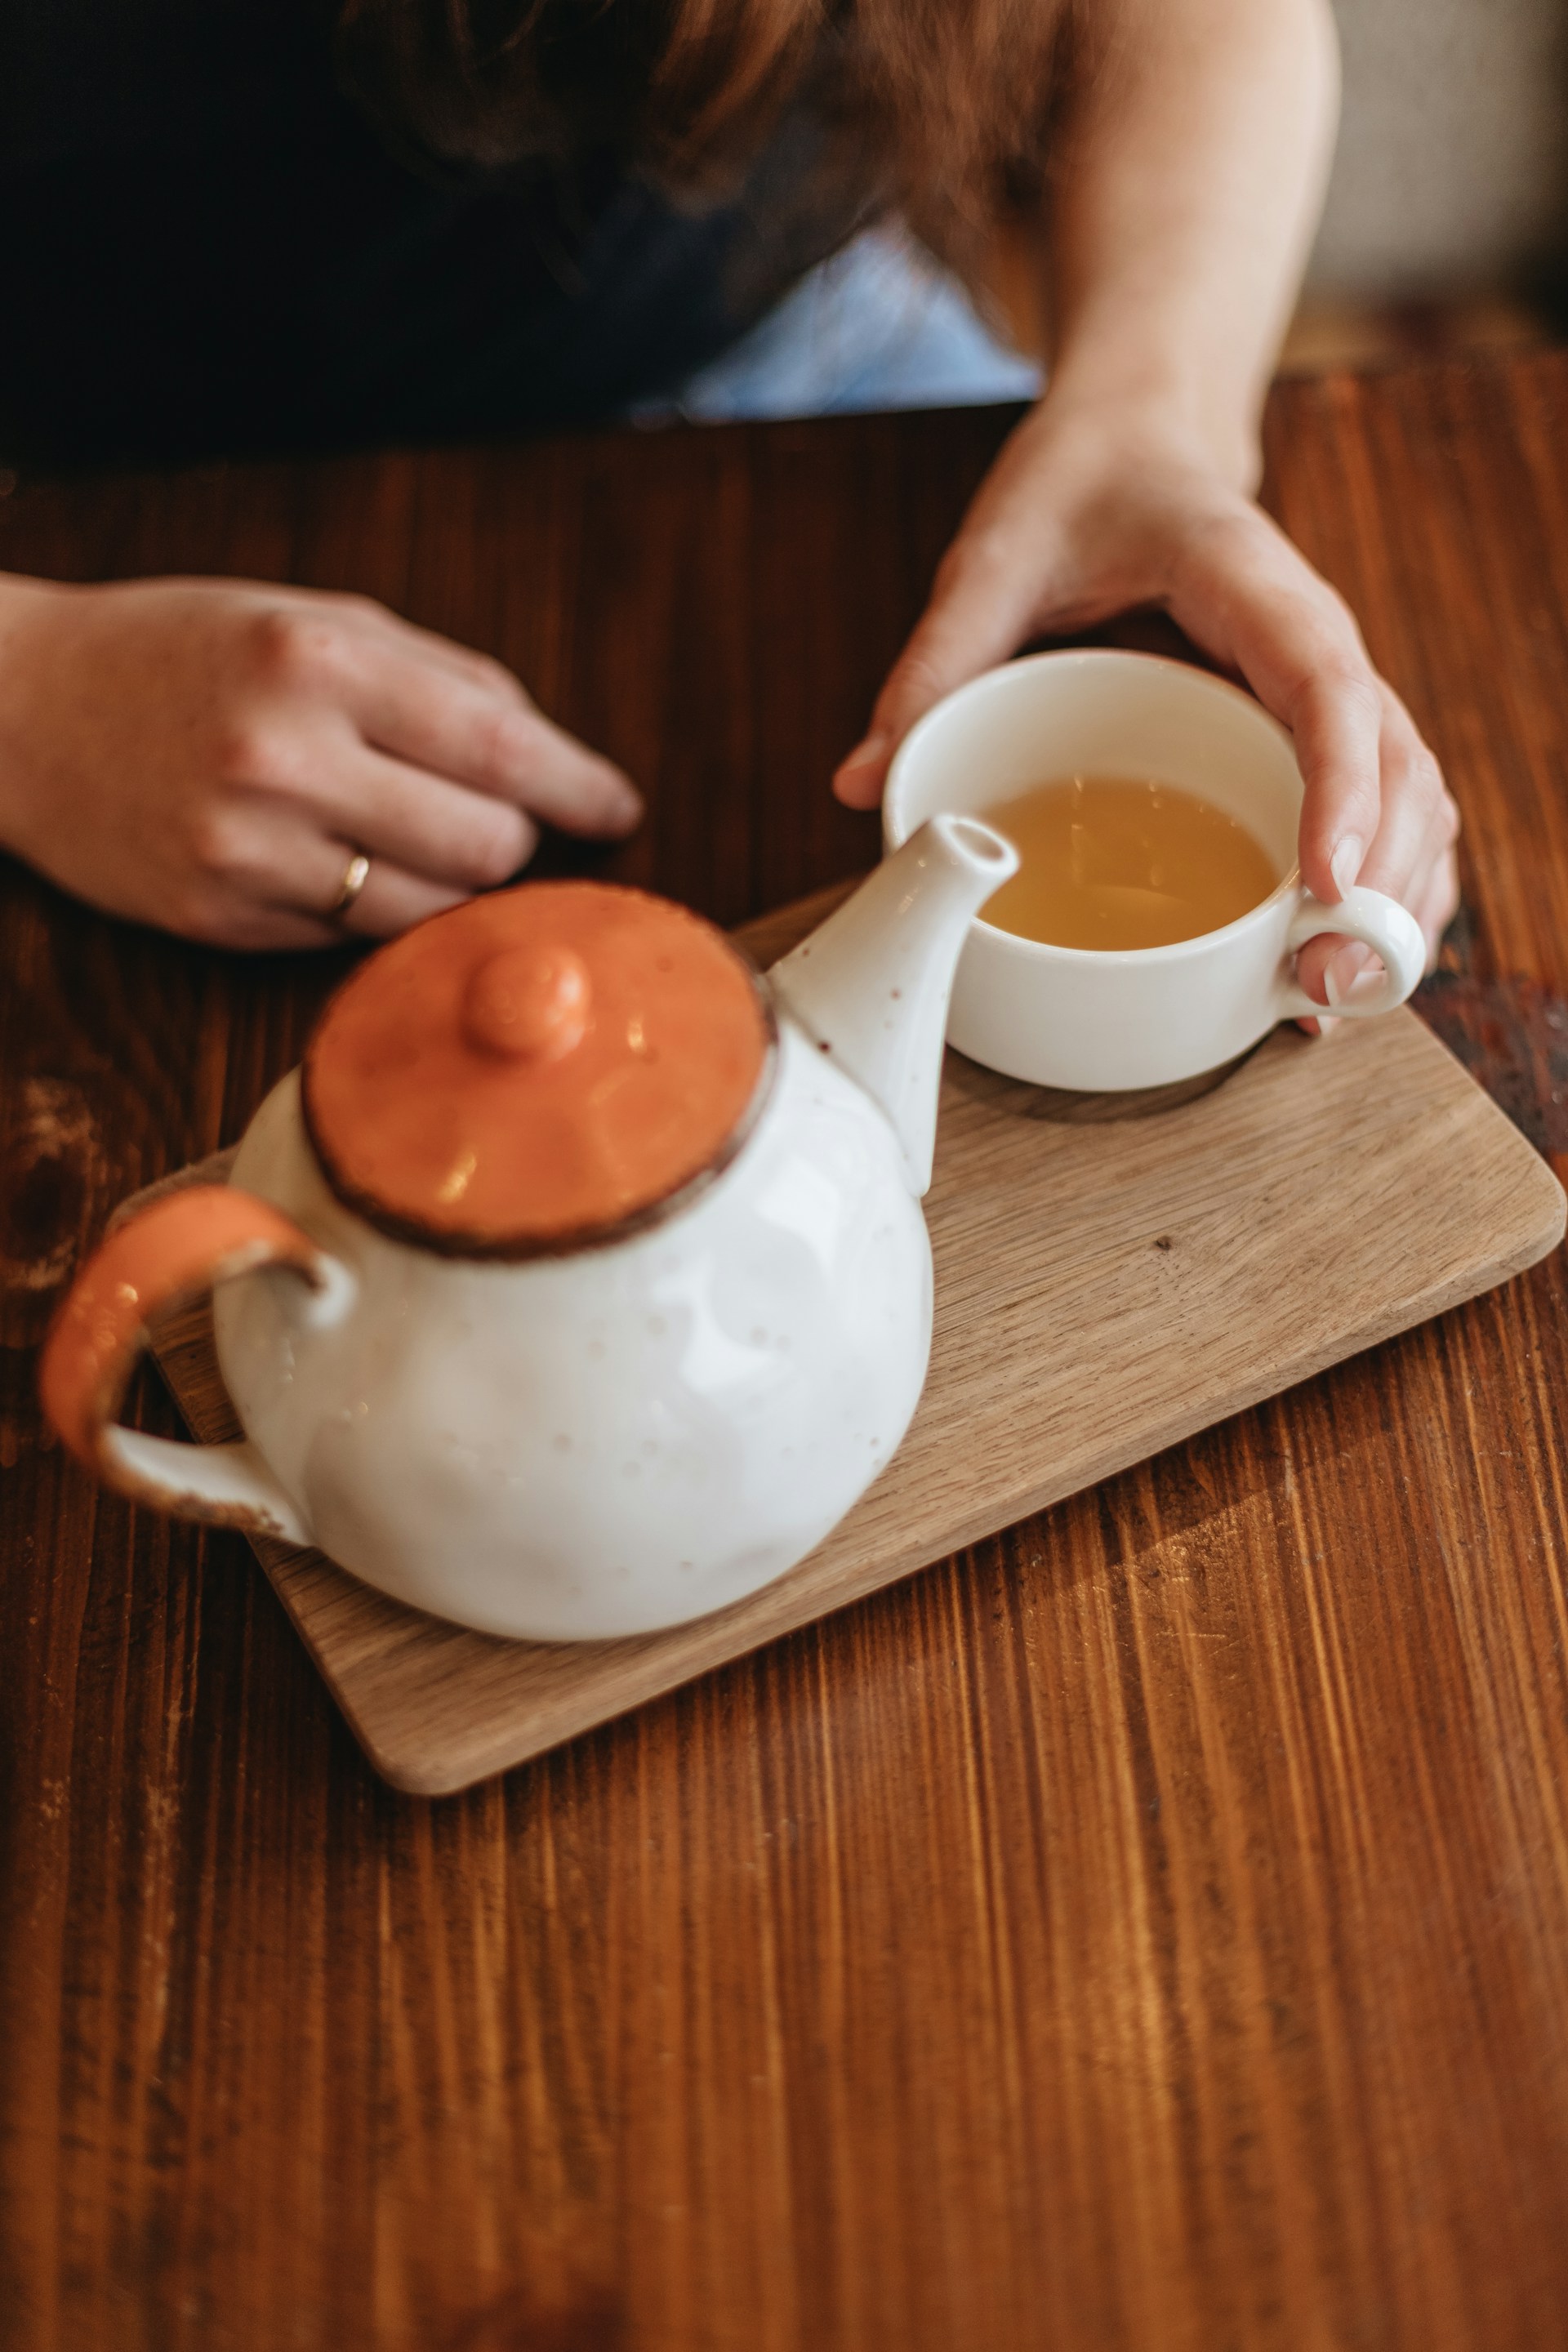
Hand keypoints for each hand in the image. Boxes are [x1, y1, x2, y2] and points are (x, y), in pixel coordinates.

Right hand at [0, 574, 640, 947]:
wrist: (18, 708)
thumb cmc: (181, 652)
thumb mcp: (306, 619)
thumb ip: (436, 673)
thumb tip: (549, 750)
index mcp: (314, 661)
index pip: (497, 742)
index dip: (577, 784)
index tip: (619, 806)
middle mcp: (281, 757)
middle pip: (483, 844)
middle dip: (509, 837)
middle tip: (488, 816)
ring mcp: (244, 849)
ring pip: (427, 908)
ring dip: (448, 883)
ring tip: (405, 837)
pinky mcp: (218, 918)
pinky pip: (350, 938)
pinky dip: (369, 908)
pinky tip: (327, 859)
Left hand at [833, 401, 1459, 1026]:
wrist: (1139, 440)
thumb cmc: (1082, 484)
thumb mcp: (996, 554)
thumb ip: (936, 661)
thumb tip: (862, 783)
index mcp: (1254, 586)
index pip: (1328, 686)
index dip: (1342, 788)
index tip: (1326, 881)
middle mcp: (1317, 643)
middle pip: (1400, 766)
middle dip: (1381, 882)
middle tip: (1312, 983)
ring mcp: (1331, 692)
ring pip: (1414, 799)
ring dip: (1396, 901)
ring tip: (1326, 997)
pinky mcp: (1320, 733)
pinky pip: (1388, 812)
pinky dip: (1384, 888)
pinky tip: (1337, 964)